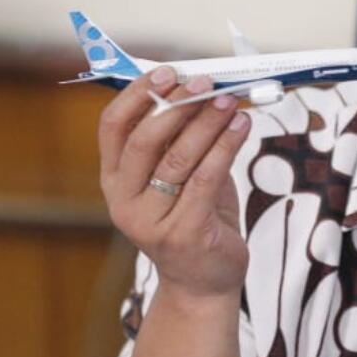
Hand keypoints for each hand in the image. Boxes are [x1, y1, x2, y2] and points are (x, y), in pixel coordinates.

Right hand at [98, 67, 251, 303]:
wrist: (203, 284)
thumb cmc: (195, 219)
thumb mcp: (178, 177)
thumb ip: (179, 139)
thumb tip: (198, 87)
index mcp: (115, 180)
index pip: (113, 127)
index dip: (137, 94)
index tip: (167, 72)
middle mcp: (124, 201)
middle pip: (144, 140)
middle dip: (177, 105)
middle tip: (206, 83)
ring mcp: (151, 222)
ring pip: (179, 159)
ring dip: (208, 123)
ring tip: (232, 101)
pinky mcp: (184, 234)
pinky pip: (207, 179)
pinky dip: (227, 147)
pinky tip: (243, 127)